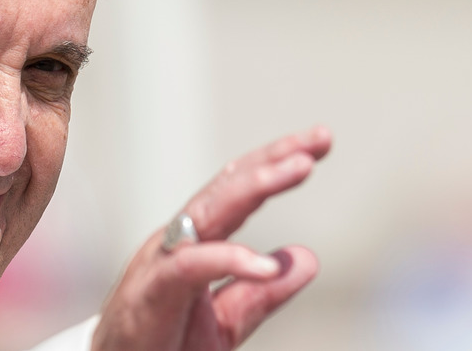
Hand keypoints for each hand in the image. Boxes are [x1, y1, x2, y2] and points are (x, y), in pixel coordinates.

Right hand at [92, 126, 332, 349]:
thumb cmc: (160, 347)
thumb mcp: (224, 322)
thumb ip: (261, 292)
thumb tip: (307, 259)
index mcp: (193, 242)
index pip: (236, 191)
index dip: (274, 164)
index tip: (319, 144)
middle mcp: (175, 241)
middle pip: (226, 188)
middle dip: (272, 160)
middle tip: (320, 140)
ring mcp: (160, 262)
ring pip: (208, 212)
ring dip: (256, 186)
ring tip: (299, 168)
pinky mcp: (151, 292)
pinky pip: (190, 266)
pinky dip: (228, 260)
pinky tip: (265, 263)